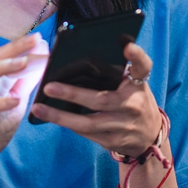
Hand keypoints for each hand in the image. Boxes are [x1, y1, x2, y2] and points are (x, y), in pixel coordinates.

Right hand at [0, 34, 43, 183]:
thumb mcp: (14, 105)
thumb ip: (24, 85)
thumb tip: (40, 64)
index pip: (4, 57)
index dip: (20, 46)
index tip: (40, 36)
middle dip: (14, 48)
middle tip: (35, 39)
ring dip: (4, 67)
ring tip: (24, 62)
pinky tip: (14, 100)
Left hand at [29, 41, 162, 158]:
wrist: (149, 136)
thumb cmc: (134, 100)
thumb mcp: (133, 83)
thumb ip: (118, 70)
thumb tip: (83, 53)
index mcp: (139, 84)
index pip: (143, 66)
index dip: (137, 56)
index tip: (127, 46)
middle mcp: (133, 105)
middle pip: (101, 100)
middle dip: (72, 95)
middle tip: (48, 87)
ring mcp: (123, 126)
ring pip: (88, 123)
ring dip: (60, 117)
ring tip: (38, 108)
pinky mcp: (113, 142)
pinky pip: (86, 134)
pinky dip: (68, 124)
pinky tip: (51, 117)